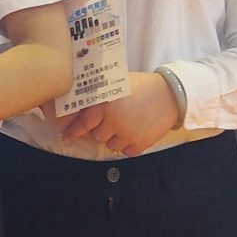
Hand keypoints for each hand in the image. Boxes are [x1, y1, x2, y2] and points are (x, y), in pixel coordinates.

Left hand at [55, 71, 181, 157]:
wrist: (171, 95)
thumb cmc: (143, 86)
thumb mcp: (118, 85)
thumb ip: (100, 96)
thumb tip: (81, 105)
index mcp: (105, 104)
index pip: (84, 123)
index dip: (73, 132)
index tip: (66, 138)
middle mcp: (113, 121)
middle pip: (97, 136)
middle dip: (103, 129)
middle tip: (115, 119)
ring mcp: (127, 134)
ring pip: (111, 145)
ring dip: (116, 137)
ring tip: (128, 123)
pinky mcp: (139, 144)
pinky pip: (126, 151)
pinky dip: (129, 144)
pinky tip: (136, 130)